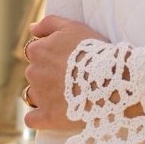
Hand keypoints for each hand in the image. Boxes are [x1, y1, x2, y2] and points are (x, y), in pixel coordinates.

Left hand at [23, 15, 103, 130]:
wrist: (111, 80)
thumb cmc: (95, 51)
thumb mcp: (73, 27)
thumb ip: (49, 23)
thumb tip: (32, 28)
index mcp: (37, 51)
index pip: (36, 53)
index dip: (53, 56)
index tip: (69, 60)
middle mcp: (33, 72)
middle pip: (35, 74)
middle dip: (49, 76)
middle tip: (74, 78)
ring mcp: (39, 95)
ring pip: (34, 95)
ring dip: (45, 95)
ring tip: (69, 96)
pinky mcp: (47, 116)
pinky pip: (32, 120)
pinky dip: (39, 118)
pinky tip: (53, 115)